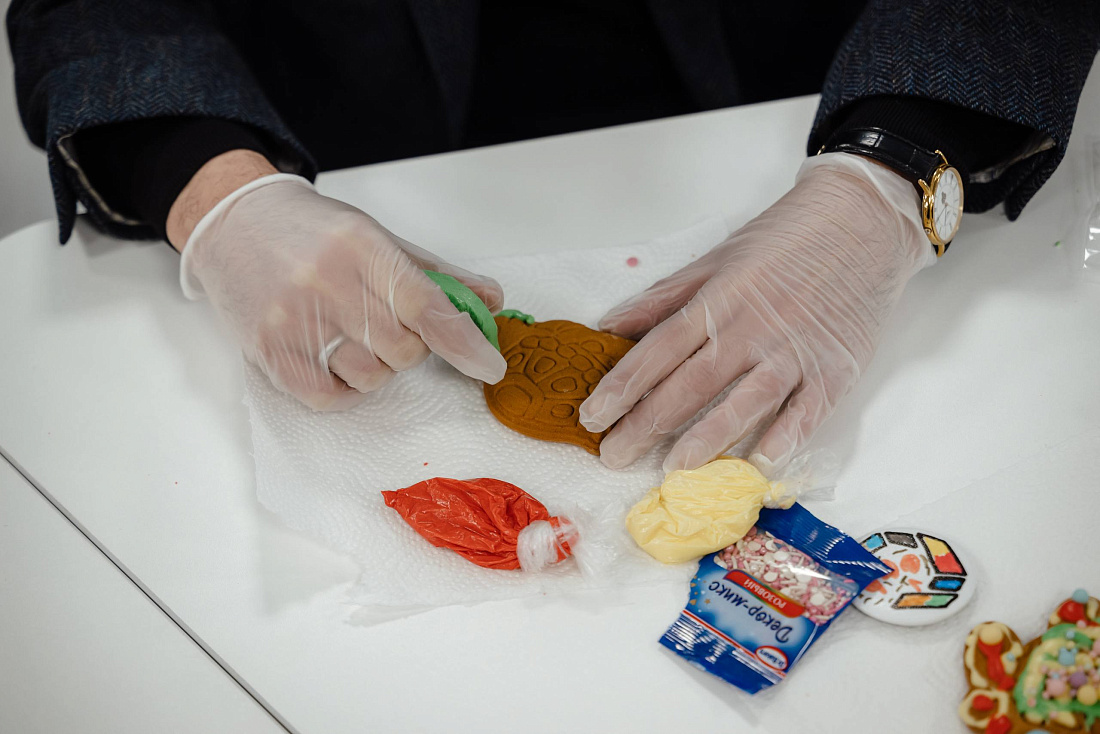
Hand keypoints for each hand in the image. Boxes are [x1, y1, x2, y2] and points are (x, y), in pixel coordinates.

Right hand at [177, 162, 506, 410]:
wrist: (233, 222)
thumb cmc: (311, 230)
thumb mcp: (378, 237)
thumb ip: (437, 274)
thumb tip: (490, 301)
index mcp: (362, 249)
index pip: (427, 307)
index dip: (465, 342)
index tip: (490, 365)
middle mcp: (327, 284)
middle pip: (403, 350)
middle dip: (409, 346)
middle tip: (385, 322)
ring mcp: (294, 321)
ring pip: (370, 377)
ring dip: (376, 367)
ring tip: (352, 334)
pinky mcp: (268, 352)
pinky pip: (329, 398)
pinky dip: (343, 389)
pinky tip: (334, 358)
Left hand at [579, 153, 934, 473]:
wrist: (862, 219)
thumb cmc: (784, 239)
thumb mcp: (715, 259)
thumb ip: (663, 298)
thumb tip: (610, 326)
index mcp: (717, 300)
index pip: (658, 350)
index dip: (622, 386)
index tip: (592, 416)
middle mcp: (751, 329)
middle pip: (690, 384)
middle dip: (646, 424)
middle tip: (613, 457)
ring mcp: (795, 351)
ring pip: (743, 403)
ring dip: (706, 439)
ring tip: (672, 468)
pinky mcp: (835, 369)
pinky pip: (806, 413)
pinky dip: (783, 439)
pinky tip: (758, 463)